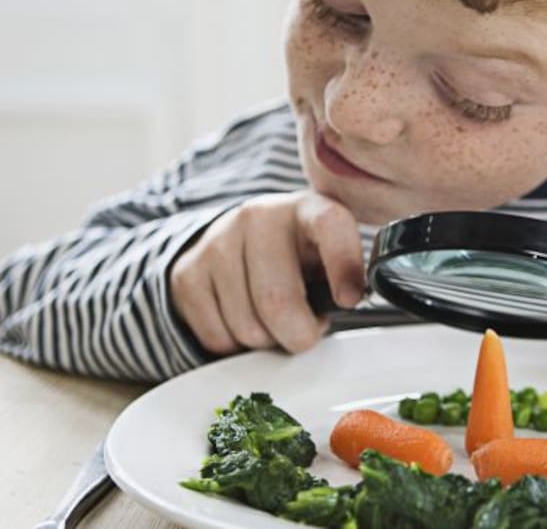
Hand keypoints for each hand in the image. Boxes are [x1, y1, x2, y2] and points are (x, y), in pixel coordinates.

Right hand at [169, 191, 364, 355]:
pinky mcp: (187, 273)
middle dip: (299, 334)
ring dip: (267, 340)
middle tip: (307, 332)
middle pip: (278, 300)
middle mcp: (259, 218)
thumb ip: (345, 272)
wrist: (238, 237)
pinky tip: (245, 318)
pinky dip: (236, 345)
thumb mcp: (328, 249)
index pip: (329, 224)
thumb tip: (351, 304)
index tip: (348, 299)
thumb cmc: (297, 251)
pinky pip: (217, 338)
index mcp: (306, 208)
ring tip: (274, 320)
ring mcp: (218, 243)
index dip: (343, 265)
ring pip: (247, 327)